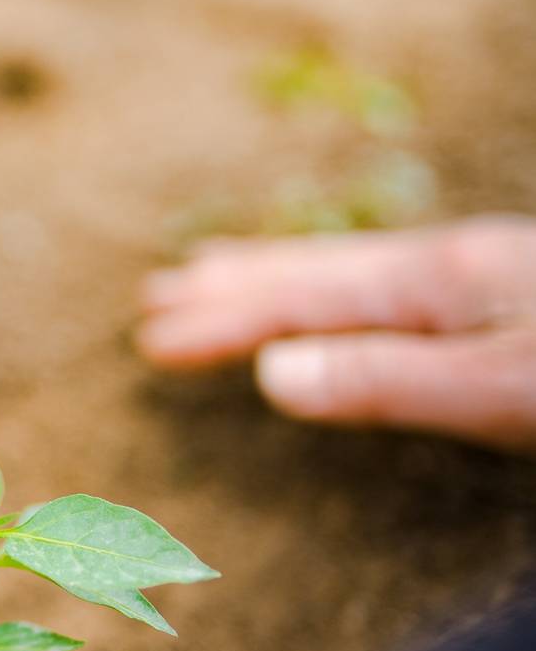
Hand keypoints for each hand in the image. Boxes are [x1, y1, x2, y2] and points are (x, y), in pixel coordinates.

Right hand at [137, 217, 535, 451]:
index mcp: (435, 279)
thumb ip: (385, 379)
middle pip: (315, 270)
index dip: (224, 320)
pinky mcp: (507, 294)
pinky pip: (387, 282)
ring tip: (227, 272)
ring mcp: (481, 273)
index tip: (151, 337)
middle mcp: (448, 262)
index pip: (302, 301)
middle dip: (234, 285)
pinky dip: (336, 284)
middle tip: (156, 292)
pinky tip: (349, 297)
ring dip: (279, 274)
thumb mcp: (496, 388)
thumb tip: (268, 373)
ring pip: (350, 269)